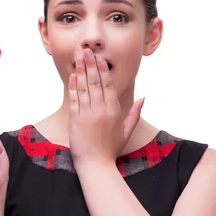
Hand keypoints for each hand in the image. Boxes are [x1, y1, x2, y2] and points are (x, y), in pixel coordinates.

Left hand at [68, 49, 144, 167]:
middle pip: (95, 82)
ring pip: (84, 88)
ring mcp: (87, 114)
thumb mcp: (127, 131)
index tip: (99, 58)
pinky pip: (74, 99)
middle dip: (90, 65)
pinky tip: (72, 76)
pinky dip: (73, 87)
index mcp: (114, 111)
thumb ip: (134, 114)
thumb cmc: (111, 149)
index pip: (108, 85)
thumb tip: (143, 99)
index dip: (103, 70)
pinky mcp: (75, 119)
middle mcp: (101, 110)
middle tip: (87, 51)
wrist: (95, 164)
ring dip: (81, 71)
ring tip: (79, 58)